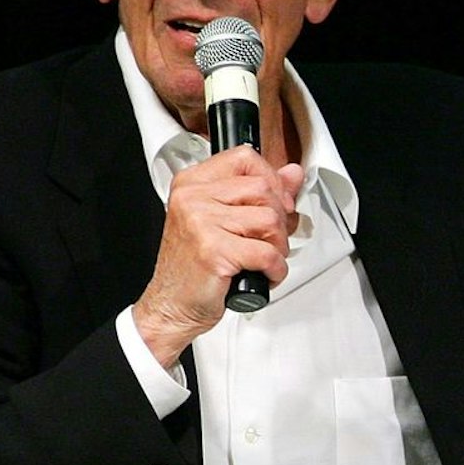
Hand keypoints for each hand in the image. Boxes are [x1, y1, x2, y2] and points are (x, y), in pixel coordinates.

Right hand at [134, 148, 301, 365]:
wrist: (171, 306)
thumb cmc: (194, 268)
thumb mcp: (224, 222)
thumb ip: (260, 194)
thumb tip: (292, 174)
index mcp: (192, 183)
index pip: (245, 158)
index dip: (271, 180)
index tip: (276, 203)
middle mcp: (192, 197)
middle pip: (263, 189)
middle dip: (278, 219)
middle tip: (268, 240)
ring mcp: (200, 222)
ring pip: (270, 219)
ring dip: (278, 246)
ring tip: (262, 259)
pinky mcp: (213, 250)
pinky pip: (267, 253)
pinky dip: (275, 269)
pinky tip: (262, 274)